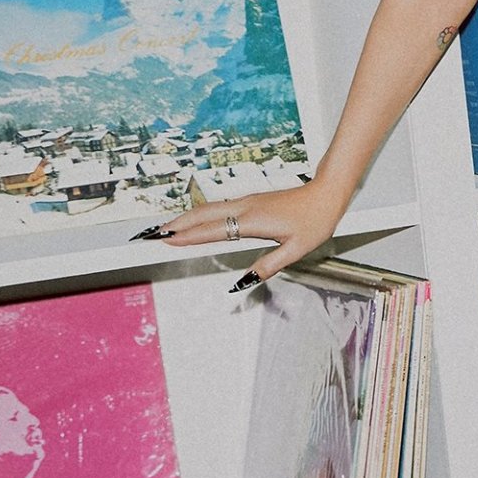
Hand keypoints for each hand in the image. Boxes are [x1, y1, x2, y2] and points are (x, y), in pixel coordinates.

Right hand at [133, 181, 347, 291]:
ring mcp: (247, 202)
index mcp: (252, 221)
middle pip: (201, 215)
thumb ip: (267, 266)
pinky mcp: (251, 201)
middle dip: (175, 225)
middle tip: (150, 234)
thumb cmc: (315, 221)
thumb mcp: (295, 250)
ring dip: (185, 218)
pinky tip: (196, 219)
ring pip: (208, 209)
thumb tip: (242, 283)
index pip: (211, 231)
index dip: (186, 237)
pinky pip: (218, 207)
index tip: (164, 241)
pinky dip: (200, 213)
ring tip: (165, 228)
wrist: (328, 193)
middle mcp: (245, 208)